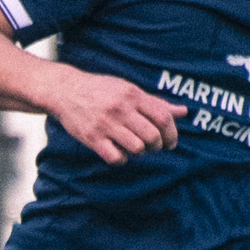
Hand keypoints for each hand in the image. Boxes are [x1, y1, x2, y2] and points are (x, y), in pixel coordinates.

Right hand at [49, 68, 185, 165]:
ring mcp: (106, 124)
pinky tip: (118, 151)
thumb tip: (184, 112)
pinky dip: (121, 159)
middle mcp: (121, 109)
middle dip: (157, 146)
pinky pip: (116, 158)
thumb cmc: (101, 90)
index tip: (169, 141)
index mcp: (133, 95)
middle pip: (153, 136)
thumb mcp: (129, 90)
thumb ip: (156, 103)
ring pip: (137, 148)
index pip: (163, 117)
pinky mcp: (92, 138)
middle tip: (153, 146)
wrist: (65, 90)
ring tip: (134, 146)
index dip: (172, 133)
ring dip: (140, 152)